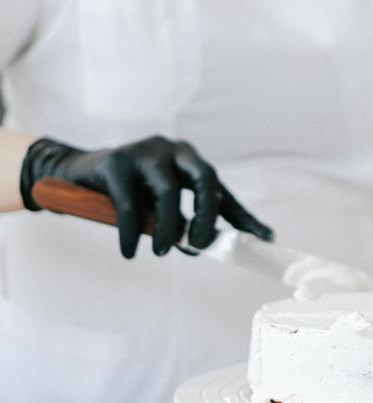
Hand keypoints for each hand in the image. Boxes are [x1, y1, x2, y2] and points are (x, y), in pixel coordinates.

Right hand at [20, 135, 273, 259]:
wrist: (81, 175)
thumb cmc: (133, 192)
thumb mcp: (167, 204)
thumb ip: (198, 221)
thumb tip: (241, 246)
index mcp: (189, 159)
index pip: (220, 188)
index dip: (242, 216)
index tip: (262, 241)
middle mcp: (172, 150)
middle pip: (204, 178)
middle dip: (208, 215)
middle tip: (200, 246)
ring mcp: (144, 152)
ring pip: (167, 192)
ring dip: (169, 228)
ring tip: (163, 252)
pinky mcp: (116, 163)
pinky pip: (130, 204)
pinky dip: (133, 233)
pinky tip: (130, 251)